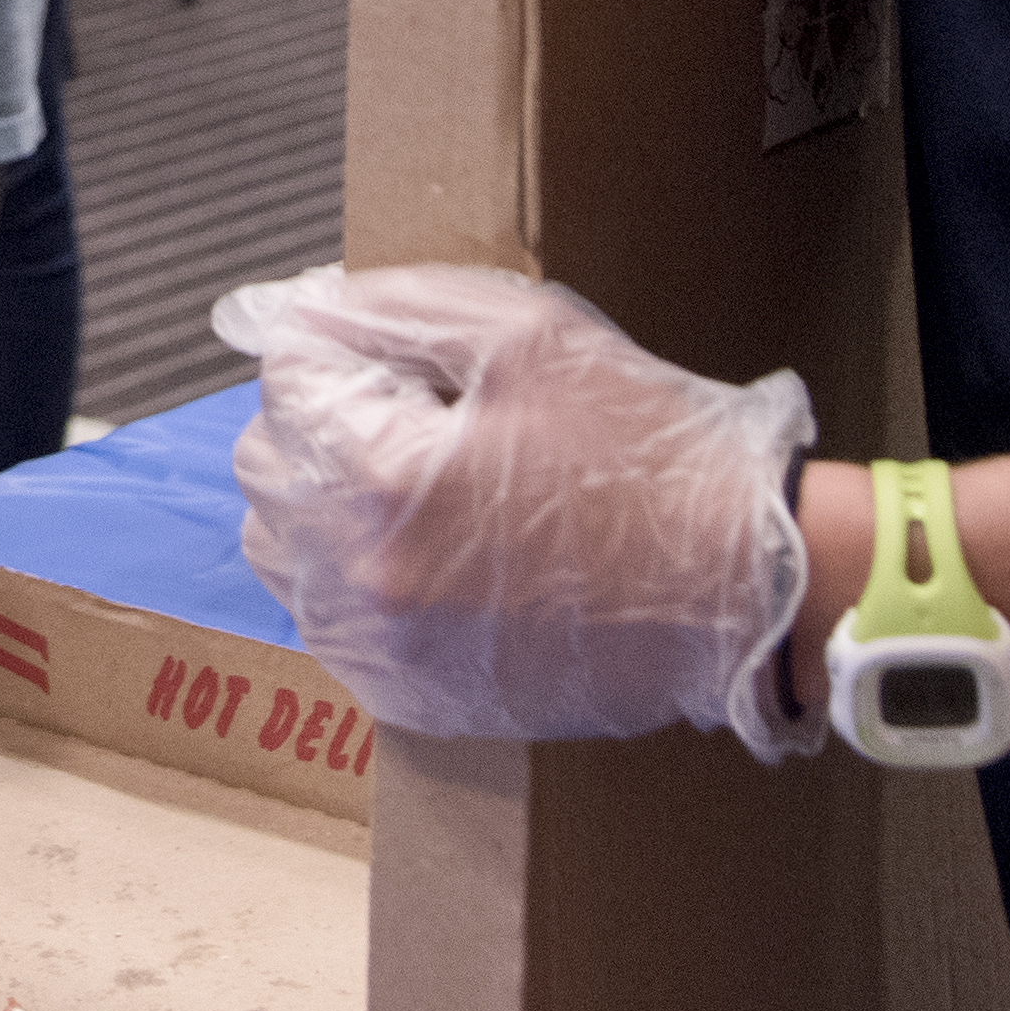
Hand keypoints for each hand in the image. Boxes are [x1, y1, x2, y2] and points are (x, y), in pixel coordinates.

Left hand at [214, 261, 817, 755]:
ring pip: (282, 552)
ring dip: (327, 504)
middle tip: (427, 416)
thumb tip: (292, 312)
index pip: (286, 377)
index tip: (417, 364)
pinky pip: (331, 625)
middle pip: (266, 465)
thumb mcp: (524, 335)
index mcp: (378, 478)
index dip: (349, 349)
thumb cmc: (645, 452)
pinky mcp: (413, 701)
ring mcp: (382, 653)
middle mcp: (359, 579)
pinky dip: (359, 580)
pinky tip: (440, 556)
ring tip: (427, 486)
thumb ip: (388, 309)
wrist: (743, 588)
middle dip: (326, 422)